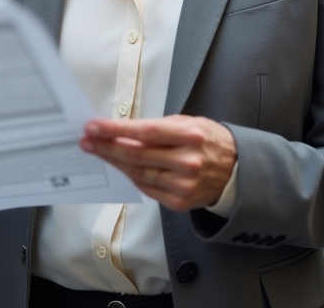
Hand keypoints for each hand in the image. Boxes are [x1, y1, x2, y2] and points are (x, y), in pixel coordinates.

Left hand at [80, 115, 236, 212]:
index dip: (116, 130)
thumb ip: (158, 127)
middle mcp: (187, 162)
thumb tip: (123, 129)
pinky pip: (146, 188)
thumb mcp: (189, 123)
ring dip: (114, 162)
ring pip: (138, 173)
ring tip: (97, 152)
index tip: (94, 126)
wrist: (236, 171)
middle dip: (106, 147)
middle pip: (137, 155)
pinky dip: (131, 176)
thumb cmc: (209, 142)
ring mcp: (183, 185)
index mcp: (190, 136)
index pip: (146, 132)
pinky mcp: (179, 202)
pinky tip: (119, 167)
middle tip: (86, 140)